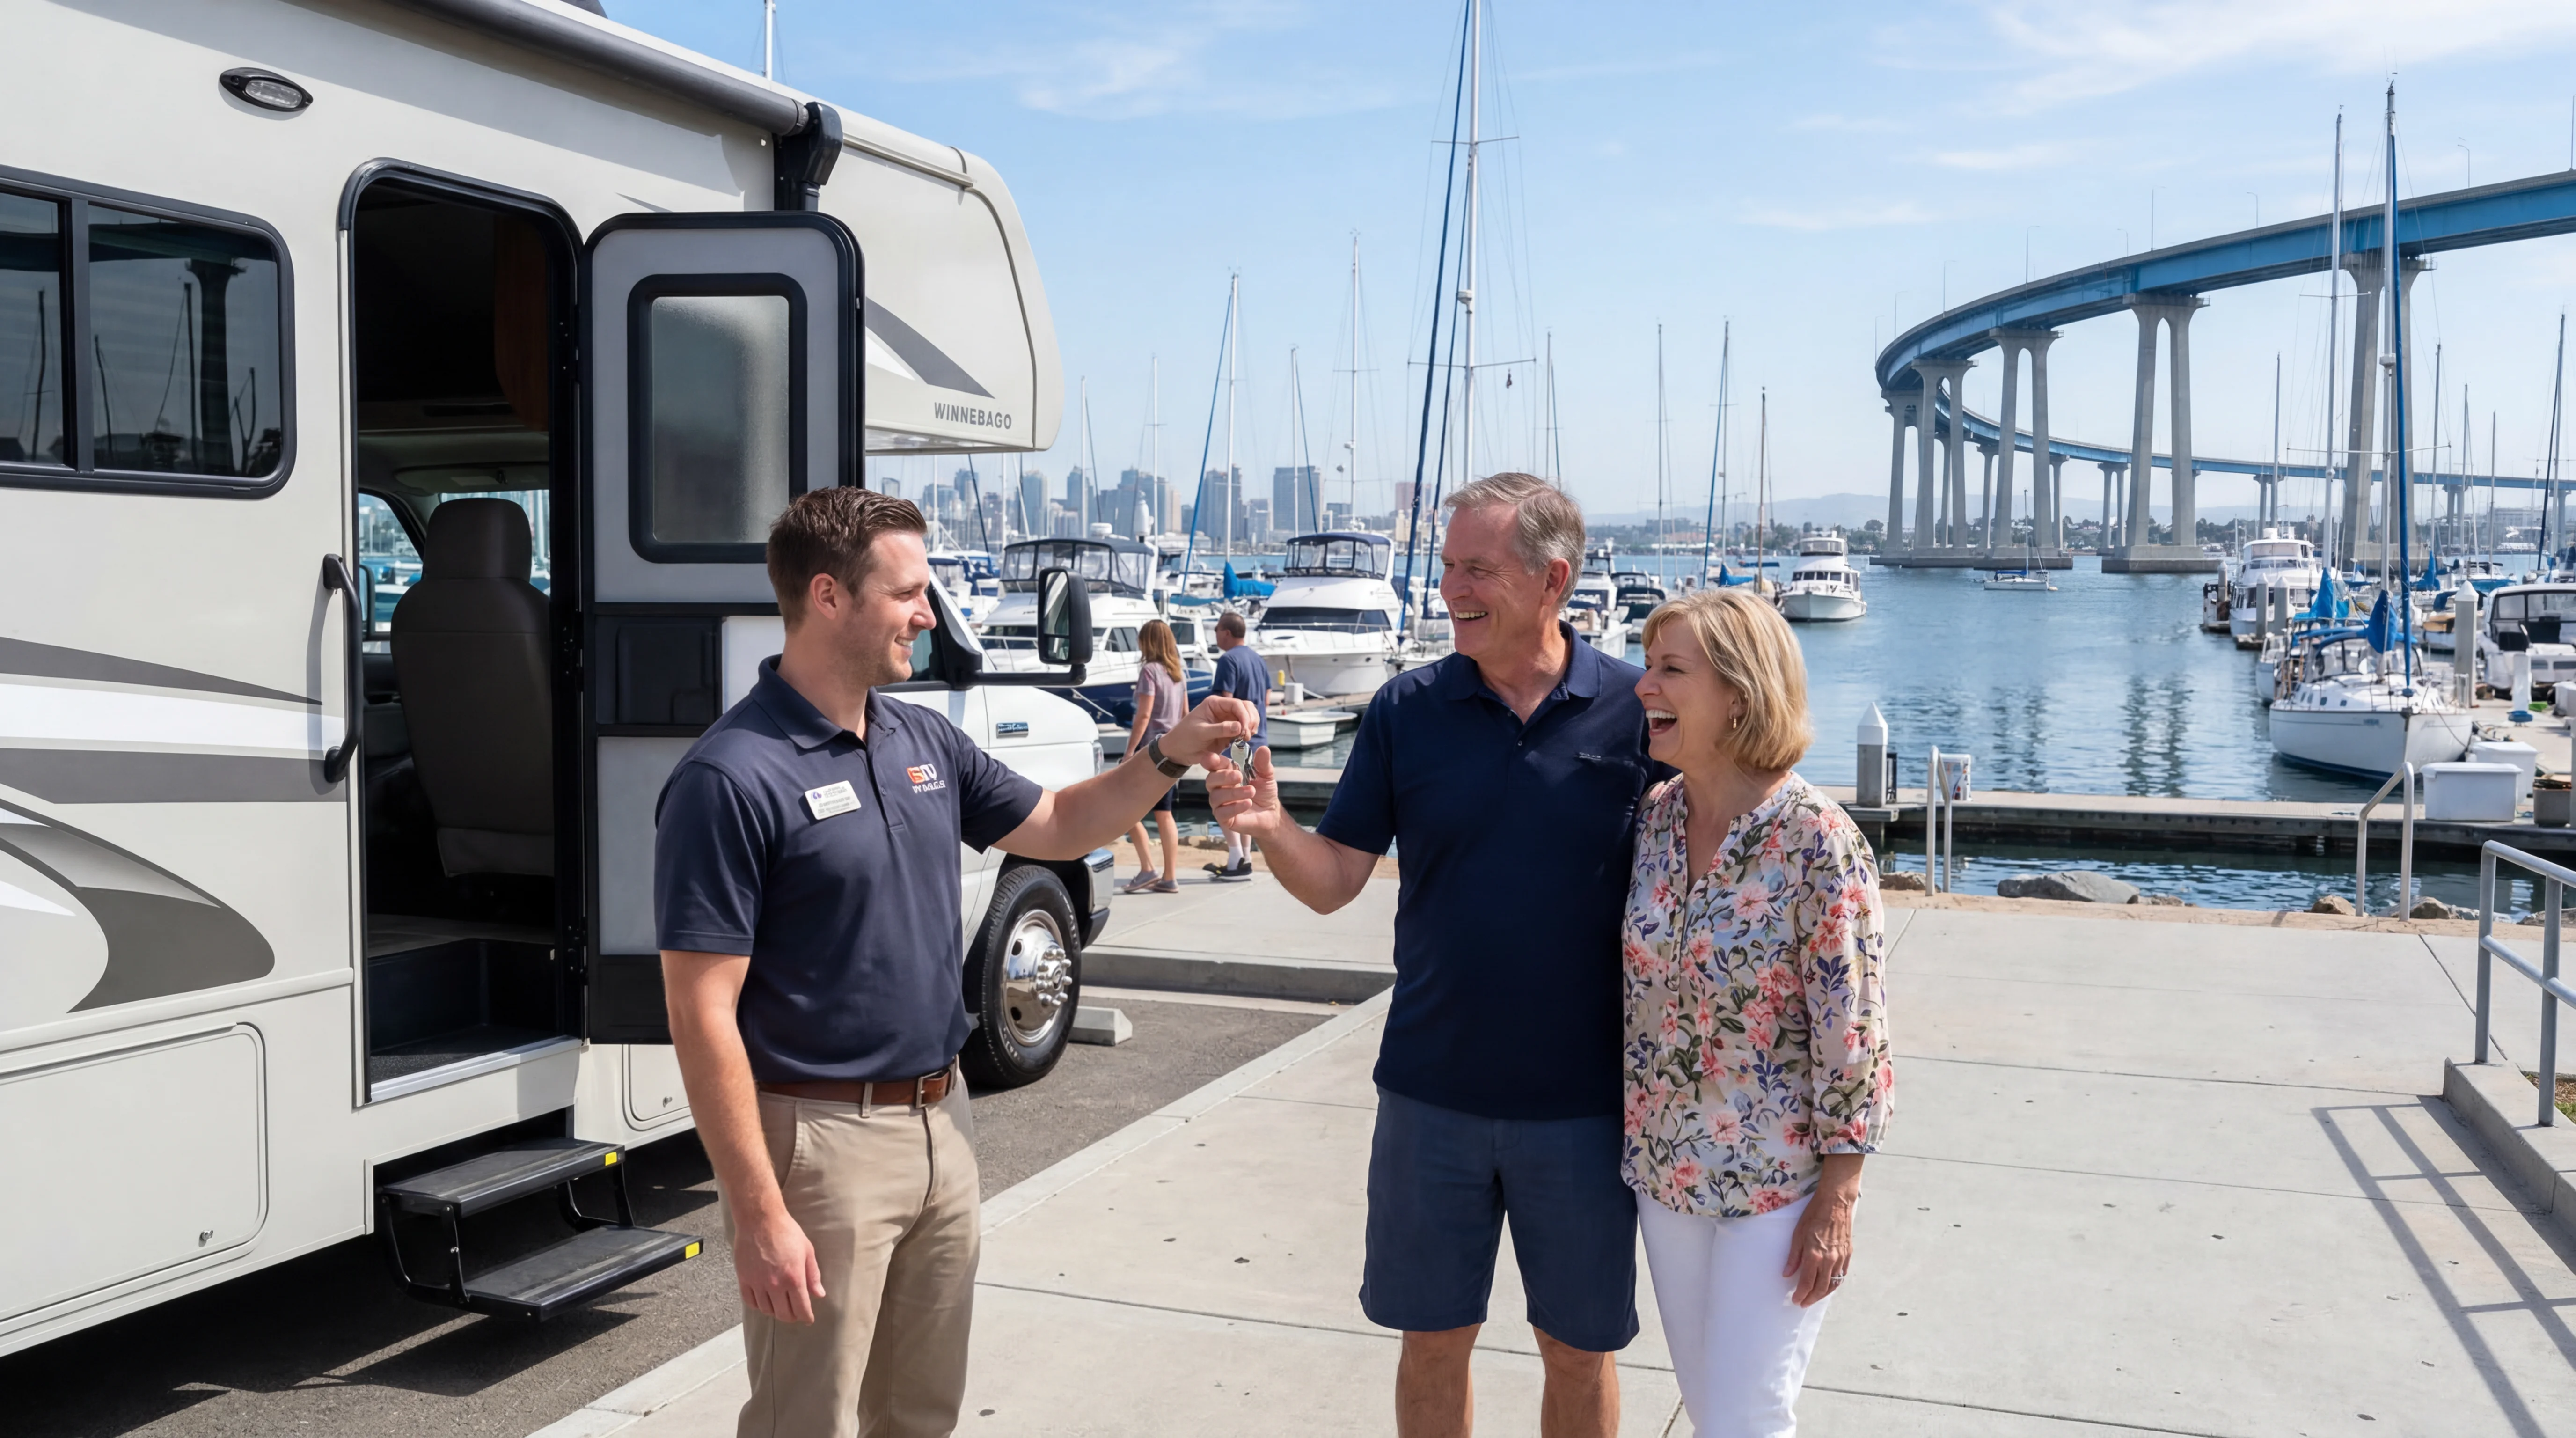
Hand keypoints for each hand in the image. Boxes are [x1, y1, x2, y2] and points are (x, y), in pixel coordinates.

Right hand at [735, 1207, 826, 1323]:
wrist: (760, 1220)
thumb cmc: (787, 1232)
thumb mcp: (807, 1251)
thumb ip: (813, 1275)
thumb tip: (819, 1294)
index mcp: (794, 1278)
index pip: (801, 1309)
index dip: (806, 1317)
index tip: (808, 1319)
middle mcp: (775, 1285)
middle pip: (783, 1314)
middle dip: (792, 1317)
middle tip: (796, 1313)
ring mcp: (757, 1283)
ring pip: (767, 1310)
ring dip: (776, 1311)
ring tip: (781, 1306)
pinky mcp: (744, 1279)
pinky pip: (750, 1302)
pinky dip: (759, 1305)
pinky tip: (765, 1300)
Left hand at [1159, 696, 1256, 768]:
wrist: (1179, 751)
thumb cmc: (1185, 738)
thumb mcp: (1201, 733)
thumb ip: (1220, 729)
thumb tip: (1239, 727)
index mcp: (1214, 704)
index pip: (1236, 704)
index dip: (1244, 716)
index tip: (1245, 730)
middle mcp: (1223, 709)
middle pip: (1246, 707)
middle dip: (1250, 720)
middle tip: (1246, 735)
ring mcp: (1228, 719)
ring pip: (1248, 716)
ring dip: (1251, 725)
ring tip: (1246, 738)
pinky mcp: (1230, 730)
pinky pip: (1245, 727)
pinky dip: (1248, 732)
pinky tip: (1244, 740)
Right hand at [1209, 745, 1286, 838]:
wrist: (1271, 813)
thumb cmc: (1264, 791)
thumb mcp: (1266, 775)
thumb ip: (1263, 763)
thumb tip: (1263, 748)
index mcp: (1226, 773)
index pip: (1214, 765)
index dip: (1212, 761)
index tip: (1215, 759)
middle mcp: (1220, 788)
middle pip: (1210, 780)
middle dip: (1223, 776)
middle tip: (1239, 776)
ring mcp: (1220, 804)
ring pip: (1215, 796)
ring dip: (1233, 793)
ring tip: (1251, 791)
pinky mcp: (1224, 818)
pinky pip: (1221, 813)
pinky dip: (1234, 807)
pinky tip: (1247, 803)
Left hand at [1783, 1185, 1854, 1307]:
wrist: (1835, 1202)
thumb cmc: (1814, 1215)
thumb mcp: (1797, 1234)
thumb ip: (1793, 1257)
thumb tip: (1786, 1274)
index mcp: (1814, 1255)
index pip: (1807, 1283)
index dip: (1801, 1294)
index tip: (1795, 1300)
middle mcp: (1829, 1260)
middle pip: (1821, 1288)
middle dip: (1811, 1298)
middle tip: (1803, 1303)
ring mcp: (1840, 1258)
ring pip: (1833, 1284)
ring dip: (1823, 1294)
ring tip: (1814, 1298)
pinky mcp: (1848, 1254)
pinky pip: (1842, 1275)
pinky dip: (1834, 1284)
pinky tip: (1829, 1286)